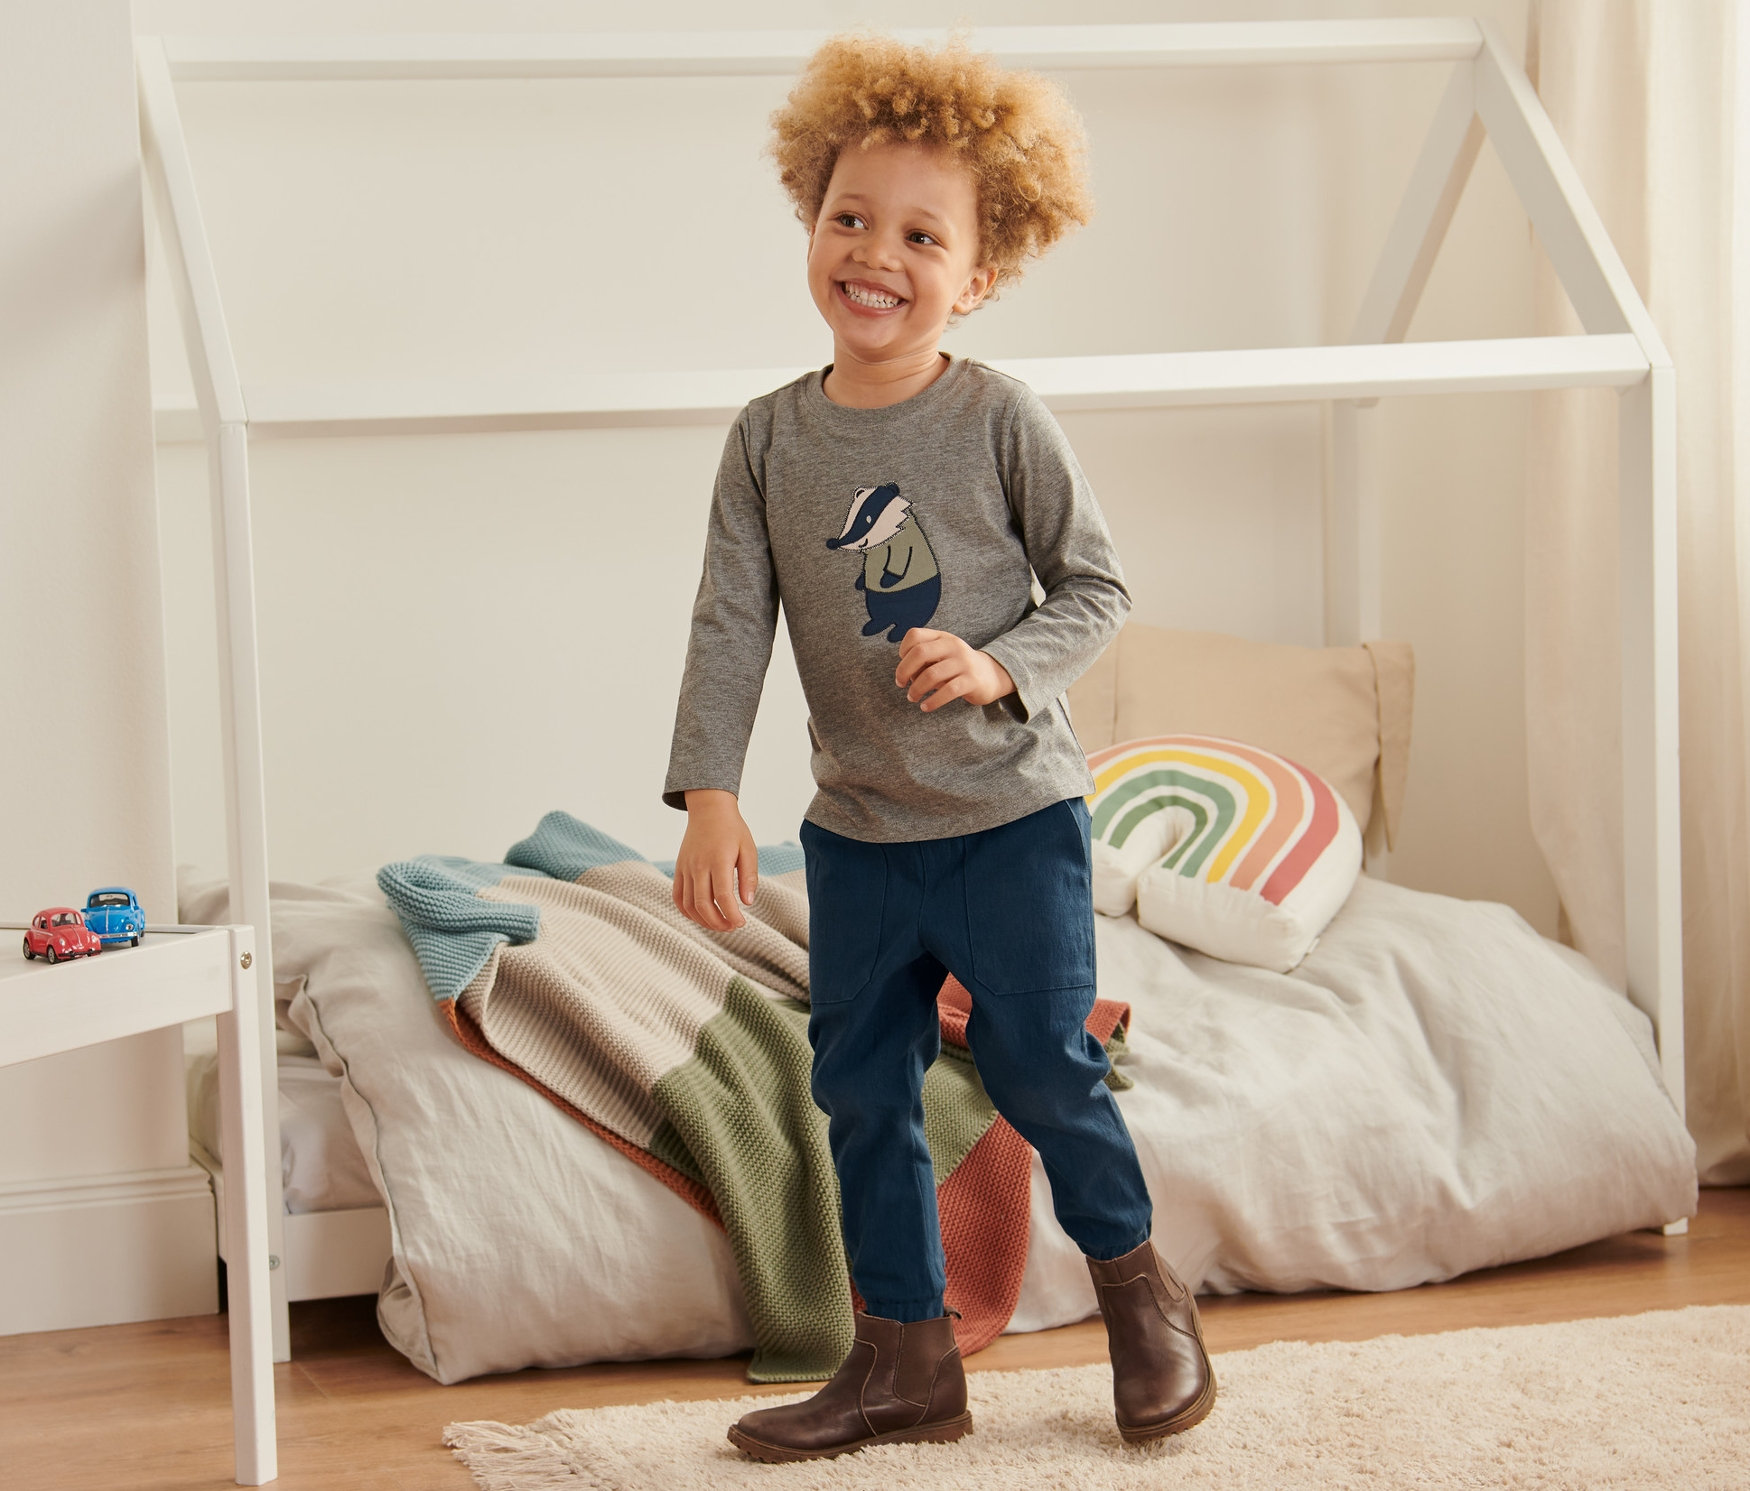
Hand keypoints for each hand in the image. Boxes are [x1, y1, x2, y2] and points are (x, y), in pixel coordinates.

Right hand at [673, 789, 758, 930]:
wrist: (709, 810)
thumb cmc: (732, 830)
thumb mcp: (748, 849)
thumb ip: (749, 876)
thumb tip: (747, 903)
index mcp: (718, 861)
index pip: (722, 897)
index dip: (732, 915)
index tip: (741, 923)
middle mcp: (699, 866)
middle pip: (703, 905)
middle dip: (718, 923)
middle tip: (732, 927)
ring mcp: (686, 868)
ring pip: (688, 905)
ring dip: (703, 921)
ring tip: (720, 924)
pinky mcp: (679, 869)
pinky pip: (678, 897)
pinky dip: (687, 912)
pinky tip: (701, 916)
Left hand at [895, 628, 1015, 711]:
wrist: (991, 675)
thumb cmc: (957, 667)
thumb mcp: (942, 656)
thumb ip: (924, 660)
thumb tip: (903, 674)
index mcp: (942, 637)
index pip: (915, 635)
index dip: (903, 651)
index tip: (903, 666)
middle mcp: (953, 646)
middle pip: (920, 653)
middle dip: (904, 670)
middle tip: (900, 684)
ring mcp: (963, 663)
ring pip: (931, 675)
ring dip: (916, 689)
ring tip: (912, 697)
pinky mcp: (971, 681)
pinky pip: (947, 692)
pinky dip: (932, 701)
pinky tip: (925, 707)